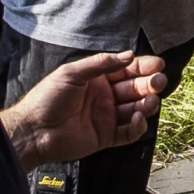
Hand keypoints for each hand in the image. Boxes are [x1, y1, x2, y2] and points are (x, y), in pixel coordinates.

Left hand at [4, 50, 168, 168]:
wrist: (34, 130)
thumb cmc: (47, 98)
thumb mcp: (72, 72)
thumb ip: (101, 64)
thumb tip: (128, 55)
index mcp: (97, 80)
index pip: (125, 71)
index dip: (142, 67)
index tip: (157, 64)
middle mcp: (104, 97)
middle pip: (134, 89)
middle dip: (148, 84)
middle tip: (159, 82)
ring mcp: (106, 118)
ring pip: (135, 110)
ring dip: (146, 104)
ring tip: (151, 101)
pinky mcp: (106, 137)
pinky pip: (128, 133)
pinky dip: (137, 126)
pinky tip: (137, 118)